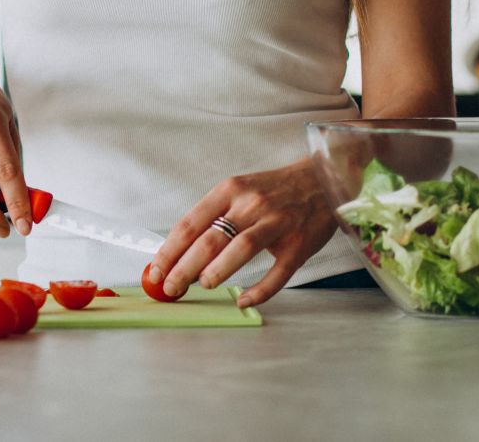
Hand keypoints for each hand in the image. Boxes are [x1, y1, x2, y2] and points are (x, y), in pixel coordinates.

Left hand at [147, 157, 336, 307]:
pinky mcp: (299, 244)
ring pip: (241, 249)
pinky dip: (259, 290)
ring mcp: (277, 224)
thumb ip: (214, 215)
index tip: (155, 270)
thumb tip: (179, 250)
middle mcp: (252, 205)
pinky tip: (243, 299)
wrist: (322, 179)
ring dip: (217, 271)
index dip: (169, 250)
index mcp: (231, 190)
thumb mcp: (240, 189)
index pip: (190, 223)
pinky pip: (277, 273)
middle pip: (210, 239)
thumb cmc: (275, 189)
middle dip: (184, 268)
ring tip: (202, 285)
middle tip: (170, 287)